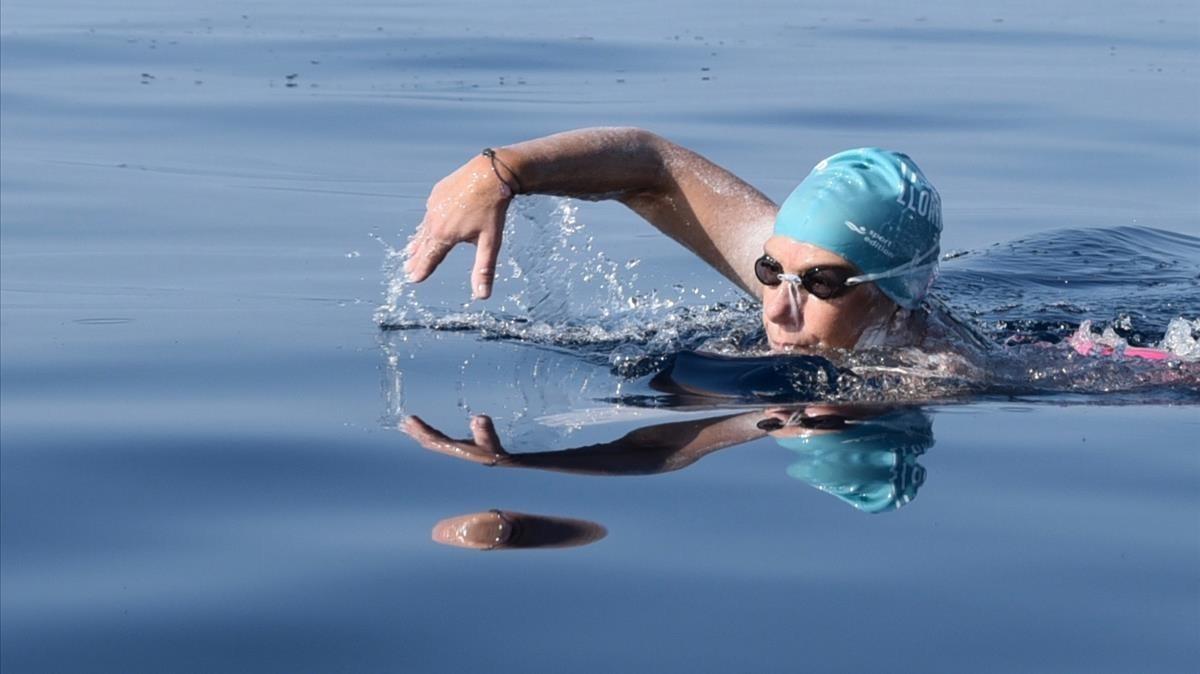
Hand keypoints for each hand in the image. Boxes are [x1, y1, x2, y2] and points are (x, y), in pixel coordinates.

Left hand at [403, 414, 509, 465]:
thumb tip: (479, 418)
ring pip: (432, 443)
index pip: (432, 439)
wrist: (500, 469)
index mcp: (454, 449)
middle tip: (403, 422)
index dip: (420, 429)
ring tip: (408, 426)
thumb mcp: (492, 443)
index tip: (409, 419)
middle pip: (428, 442)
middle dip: (416, 433)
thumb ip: (486, 432)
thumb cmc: (496, 455)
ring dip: (420, 434)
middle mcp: (451, 451)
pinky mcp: (458, 450)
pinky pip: (438, 442)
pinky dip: (429, 436)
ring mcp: (454, 451)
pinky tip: (429, 434)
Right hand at [404, 153, 512, 298]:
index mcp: (444, 235)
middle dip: (416, 258)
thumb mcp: (491, 242)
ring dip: (419, 241)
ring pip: (424, 227)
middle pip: (423, 245)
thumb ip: (484, 269)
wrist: (490, 173)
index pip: (430, 258)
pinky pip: (430, 212)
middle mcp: (434, 220)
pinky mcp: (438, 192)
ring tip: (411, 250)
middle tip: (408, 268)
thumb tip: (482, 296)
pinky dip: (427, 222)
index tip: (413, 279)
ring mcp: (434, 204)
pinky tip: (428, 224)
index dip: (421, 270)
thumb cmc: (492, 209)